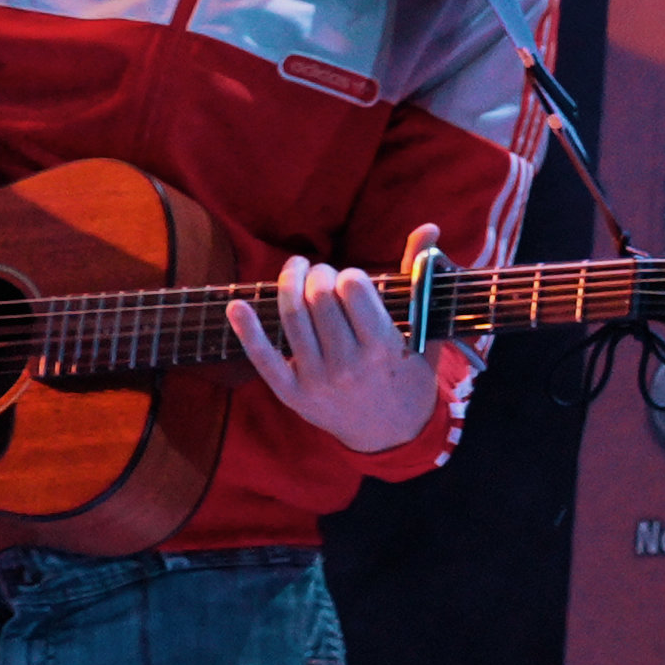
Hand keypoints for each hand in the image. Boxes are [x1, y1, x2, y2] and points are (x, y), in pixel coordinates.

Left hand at [224, 257, 440, 453]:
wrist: (392, 435)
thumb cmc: (410, 377)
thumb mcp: (425, 333)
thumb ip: (420, 279)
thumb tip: (427, 228)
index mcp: (384, 347)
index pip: (353, 290)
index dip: (348, 275)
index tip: (352, 279)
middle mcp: (348, 363)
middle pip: (319, 298)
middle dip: (318, 274)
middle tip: (323, 274)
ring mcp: (316, 378)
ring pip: (291, 316)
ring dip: (289, 282)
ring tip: (295, 270)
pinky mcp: (291, 392)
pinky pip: (262, 356)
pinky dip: (247, 329)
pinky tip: (237, 305)